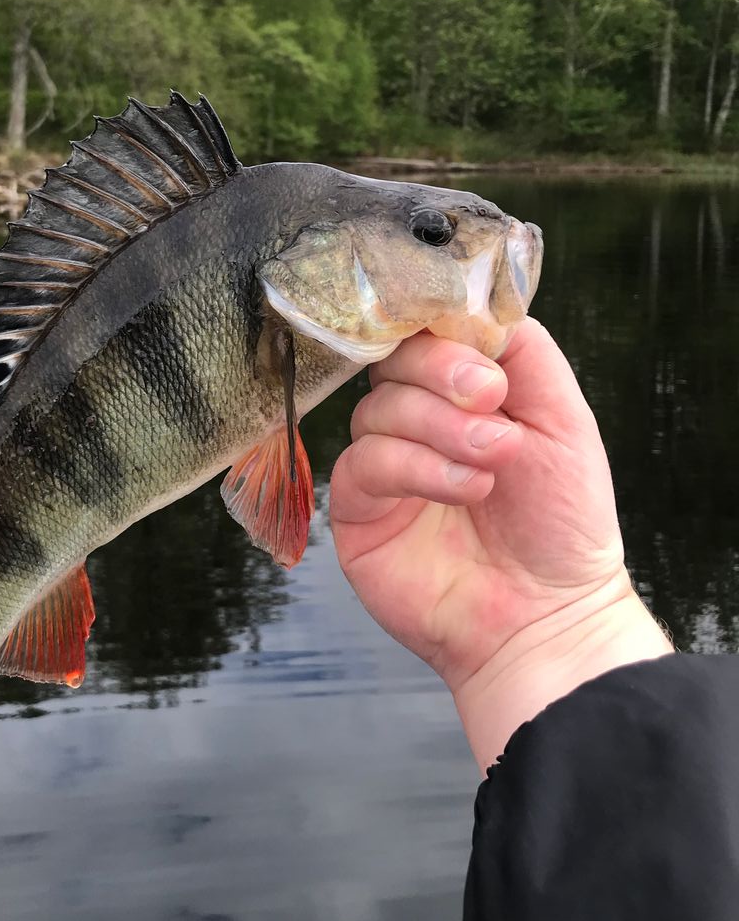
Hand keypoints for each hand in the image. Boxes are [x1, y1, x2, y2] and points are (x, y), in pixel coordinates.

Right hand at [329, 319, 671, 770]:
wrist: (550, 616)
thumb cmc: (561, 525)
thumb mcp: (563, 419)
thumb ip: (524, 352)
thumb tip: (478, 304)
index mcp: (460, 390)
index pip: (427, 330)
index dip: (445, 331)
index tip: (487, 360)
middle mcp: (416, 419)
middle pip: (394, 359)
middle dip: (444, 373)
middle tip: (491, 403)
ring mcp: (384, 462)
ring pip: (377, 408)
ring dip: (441, 428)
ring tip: (494, 462)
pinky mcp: (357, 509)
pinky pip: (363, 463)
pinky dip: (417, 468)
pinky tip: (463, 489)